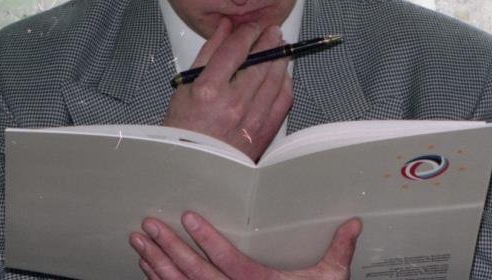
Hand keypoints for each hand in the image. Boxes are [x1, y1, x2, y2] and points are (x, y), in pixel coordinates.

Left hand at [129, 212, 361, 279]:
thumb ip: (339, 251)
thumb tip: (353, 223)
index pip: (229, 262)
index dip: (208, 240)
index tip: (189, 218)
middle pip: (196, 276)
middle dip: (168, 250)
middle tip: (148, 226)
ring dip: (157, 267)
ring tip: (139, 243)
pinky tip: (147, 269)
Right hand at [163, 19, 293, 161]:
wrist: (194, 163)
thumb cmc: (185, 125)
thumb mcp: (186, 85)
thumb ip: (208, 52)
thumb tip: (225, 28)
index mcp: (209, 89)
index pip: (236, 50)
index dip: (247, 32)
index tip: (252, 26)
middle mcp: (233, 103)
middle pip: (261, 62)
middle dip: (270, 41)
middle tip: (273, 31)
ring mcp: (252, 118)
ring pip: (276, 79)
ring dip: (280, 58)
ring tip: (280, 47)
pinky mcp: (265, 131)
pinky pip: (284, 100)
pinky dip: (285, 83)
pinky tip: (282, 74)